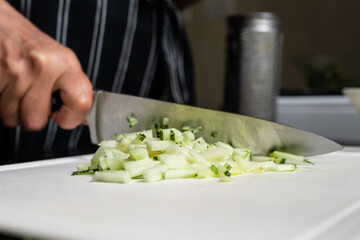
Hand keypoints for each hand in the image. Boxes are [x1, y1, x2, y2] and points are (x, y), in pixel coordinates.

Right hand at [0, 0, 92, 130]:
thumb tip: (82, 120)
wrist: (0, 22)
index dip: (71, 119)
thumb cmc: (31, 46)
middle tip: (32, 98)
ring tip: (16, 89)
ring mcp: (14, 70)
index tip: (62, 117)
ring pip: (11, 118)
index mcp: (66, 63)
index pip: (81, 103)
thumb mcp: (60, 62)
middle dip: (32, 116)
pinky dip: (0, 101)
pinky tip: (5, 85)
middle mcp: (42, 65)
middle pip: (36, 121)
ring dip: (12, 110)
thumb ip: (72, 90)